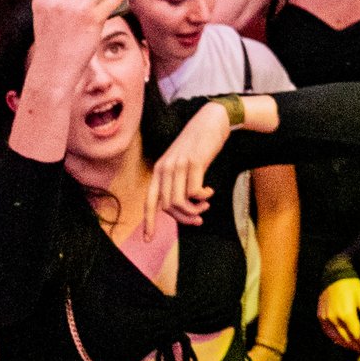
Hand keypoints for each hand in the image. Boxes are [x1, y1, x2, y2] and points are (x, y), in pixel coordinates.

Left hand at [144, 102, 230, 223]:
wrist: (212, 120)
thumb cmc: (199, 144)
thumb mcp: (182, 162)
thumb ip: (177, 181)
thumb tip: (180, 207)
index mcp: (159, 170)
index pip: (149, 201)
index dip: (148, 222)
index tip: (148, 240)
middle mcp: (165, 168)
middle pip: (167, 206)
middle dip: (183, 218)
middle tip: (199, 219)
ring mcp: (179, 165)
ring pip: (179, 202)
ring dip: (194, 210)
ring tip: (205, 206)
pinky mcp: (195, 162)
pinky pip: (195, 192)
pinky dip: (203, 197)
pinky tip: (209, 191)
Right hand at [317, 274, 359, 348]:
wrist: (335, 275)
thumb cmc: (352, 286)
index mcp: (347, 315)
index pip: (356, 335)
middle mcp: (334, 319)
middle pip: (346, 338)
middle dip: (355, 345)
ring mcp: (326, 318)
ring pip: (336, 337)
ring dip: (346, 343)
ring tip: (354, 346)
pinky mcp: (321, 316)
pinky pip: (328, 331)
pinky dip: (335, 337)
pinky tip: (342, 339)